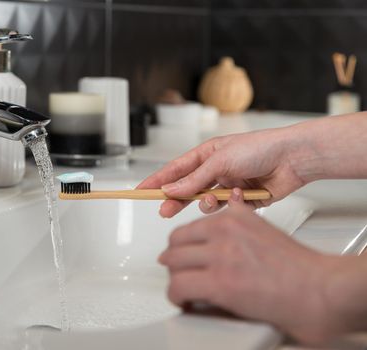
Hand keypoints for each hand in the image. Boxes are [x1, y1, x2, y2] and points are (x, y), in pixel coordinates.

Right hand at [138, 127, 310, 217]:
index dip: (157, 181)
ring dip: (209, 203)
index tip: (141, 191)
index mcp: (206, 155)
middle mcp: (215, 170)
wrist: (293, 158)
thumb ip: (194, 179)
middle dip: (176, 200)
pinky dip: (232, 205)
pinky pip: (228, 209)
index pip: (175, 170)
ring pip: (207, 202)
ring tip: (216, 199)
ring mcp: (228, 185)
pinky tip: (241, 196)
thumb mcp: (220, 161)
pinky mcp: (243, 199)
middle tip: (165, 211)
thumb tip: (170, 190)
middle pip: (187, 190)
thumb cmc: (259, 148)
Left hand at [158, 201, 364, 344]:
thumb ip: (240, 215)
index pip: (188, 229)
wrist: (317, 289)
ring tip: (185, 289)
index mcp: (231, 218)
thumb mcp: (263, 226)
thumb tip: (229, 198)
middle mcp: (222, 233)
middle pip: (175, 244)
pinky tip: (186, 301)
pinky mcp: (219, 283)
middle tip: (182, 273)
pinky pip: (179, 286)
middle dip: (175, 262)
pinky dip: (177, 296)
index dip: (182, 247)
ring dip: (176, 279)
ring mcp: (219, 256)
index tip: (183, 256)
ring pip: (173, 264)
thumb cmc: (296, 265)